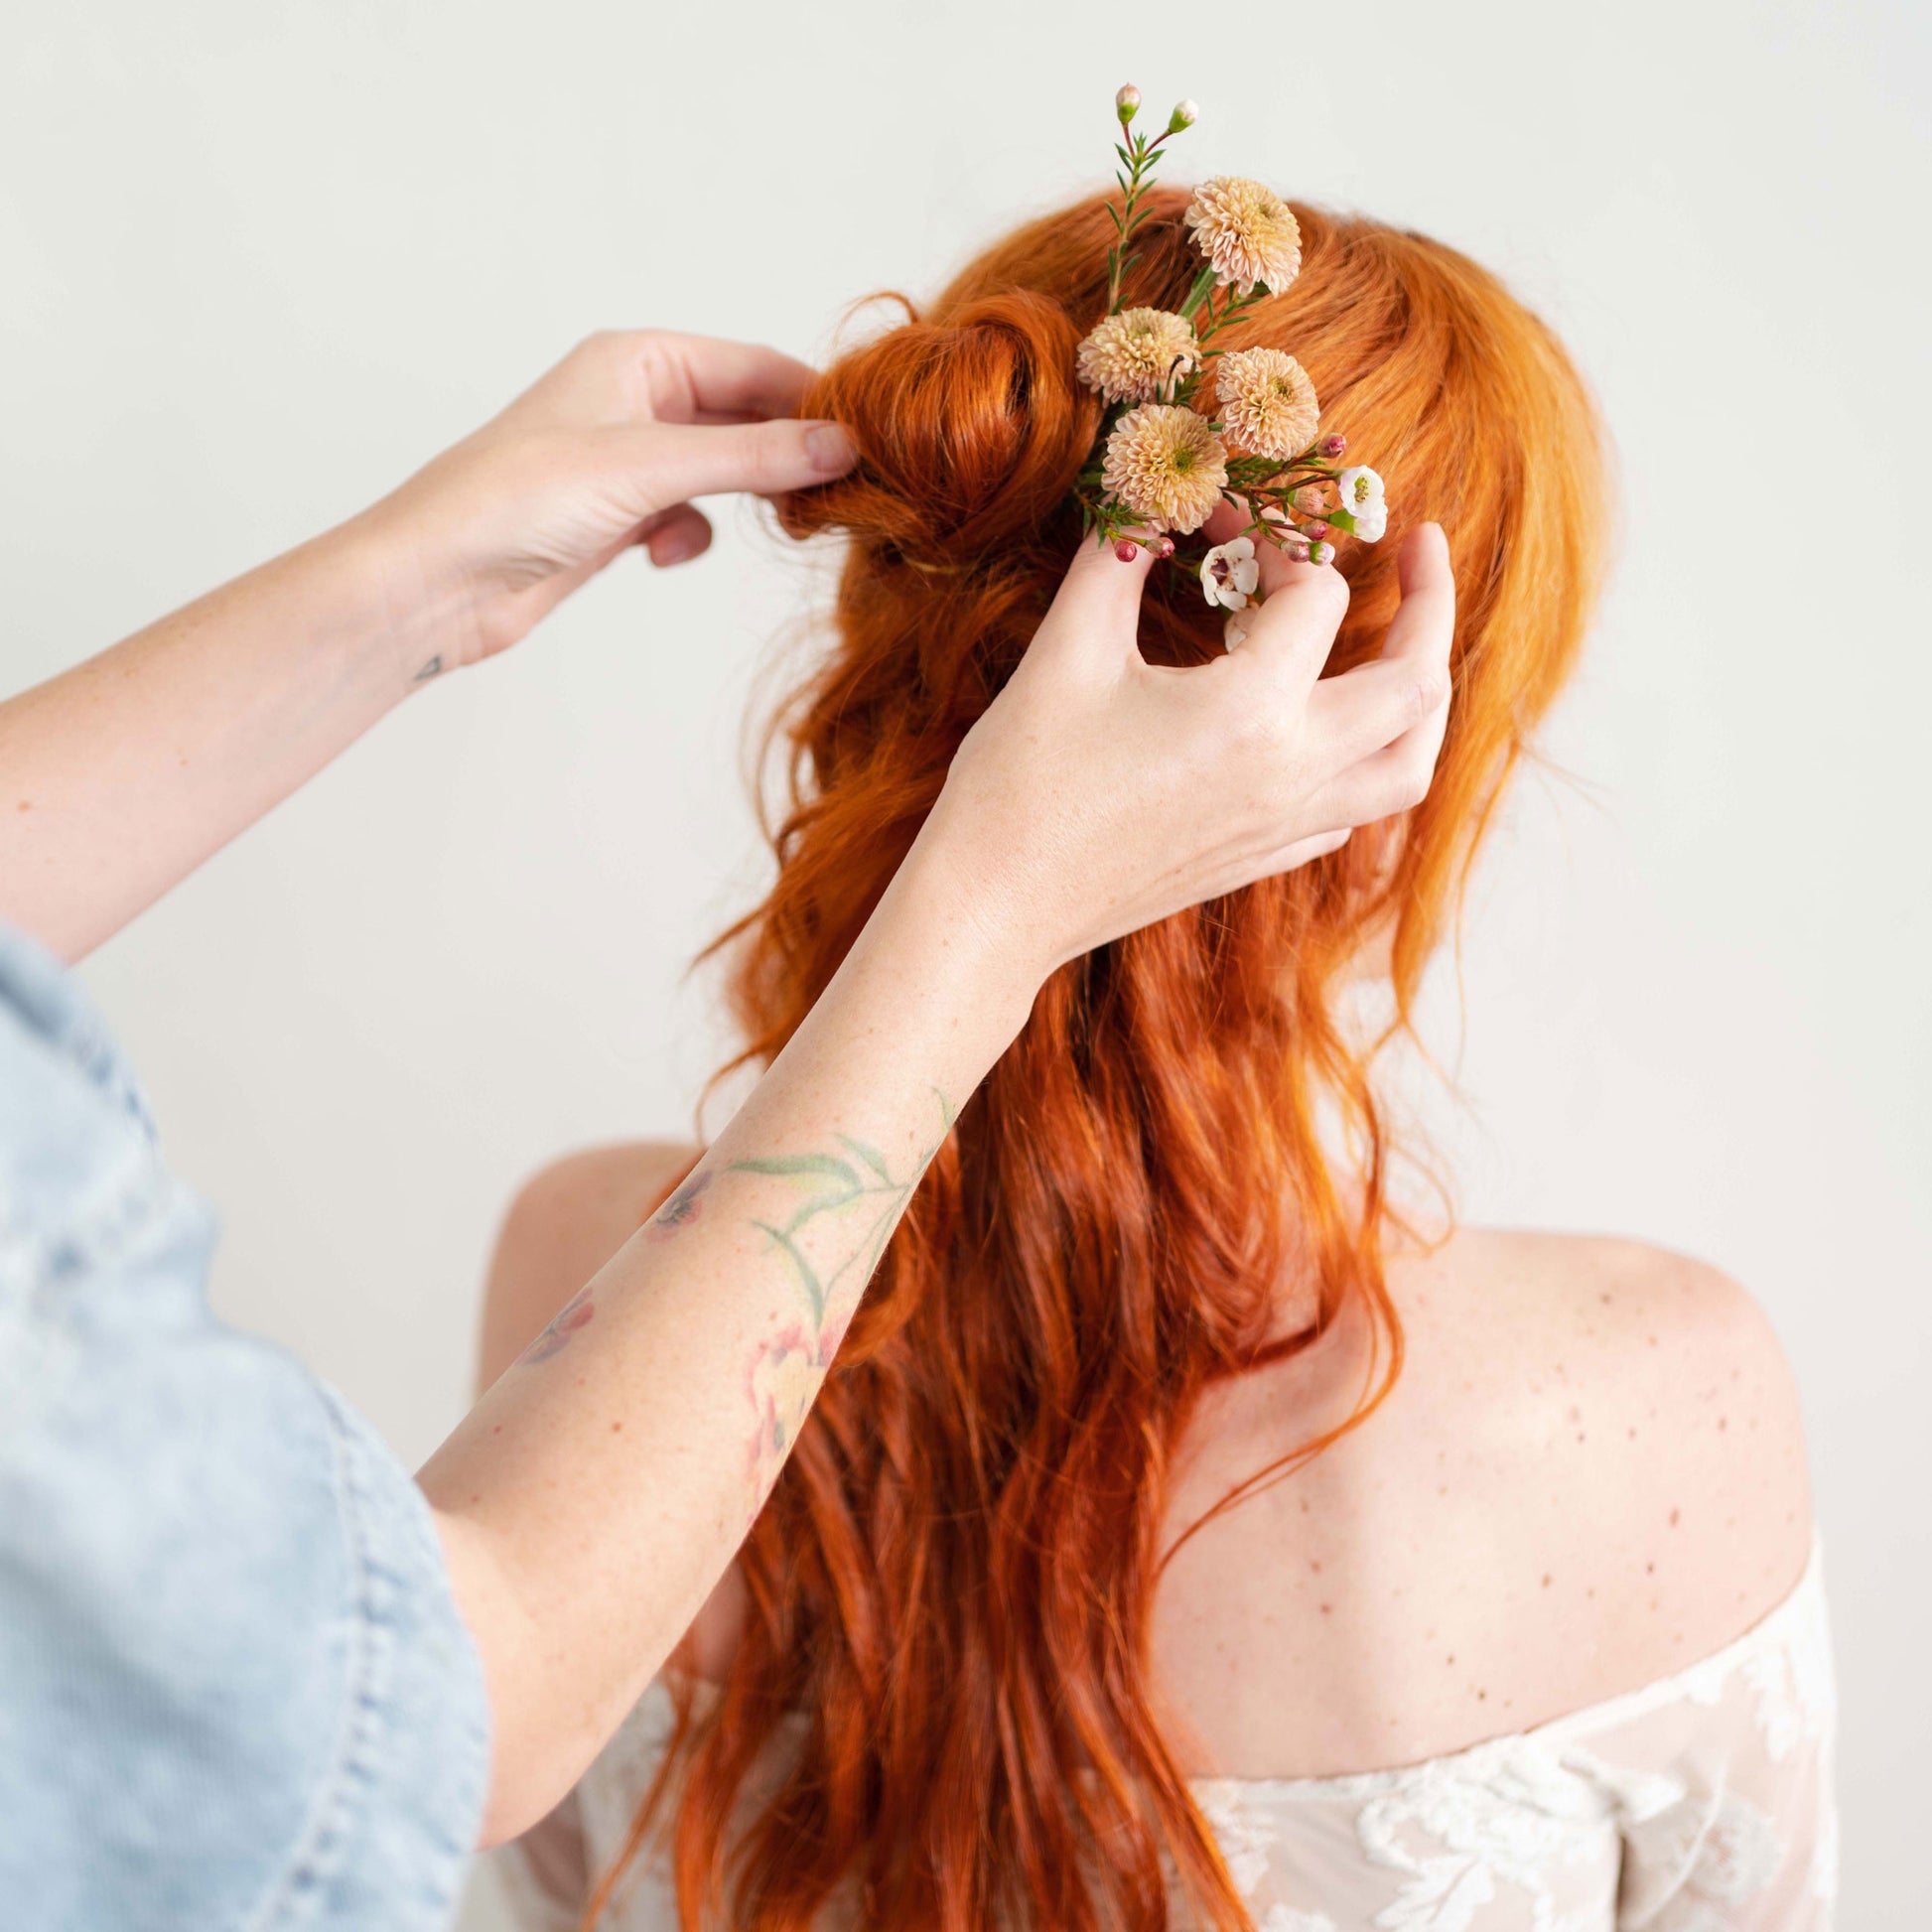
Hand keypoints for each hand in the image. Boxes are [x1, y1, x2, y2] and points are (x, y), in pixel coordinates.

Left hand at [363, 331, 857, 669]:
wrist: (437, 580)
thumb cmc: (515, 500)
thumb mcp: (650, 468)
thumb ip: (752, 457)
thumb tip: (843, 445)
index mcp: (637, 359)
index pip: (755, 365)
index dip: (815, 401)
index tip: (873, 441)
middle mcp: (633, 400)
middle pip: (744, 418)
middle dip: (786, 456)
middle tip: (840, 495)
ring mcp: (624, 461)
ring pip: (720, 472)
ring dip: (743, 499)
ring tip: (769, 525)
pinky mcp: (613, 518)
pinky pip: (685, 516)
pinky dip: (689, 536)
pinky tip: (663, 555)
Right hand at [916, 524, 1455, 982]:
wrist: (997, 905)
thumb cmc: (1022, 780)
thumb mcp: (1067, 650)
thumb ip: (1118, 559)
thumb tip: (1150, 500)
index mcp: (1251, 713)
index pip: (1317, 596)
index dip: (1274, 538)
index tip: (1221, 520)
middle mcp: (1292, 774)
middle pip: (1417, 683)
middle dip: (1429, 603)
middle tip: (1418, 545)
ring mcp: (1286, 827)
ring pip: (1410, 764)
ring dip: (1425, 697)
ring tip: (1412, 647)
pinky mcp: (1264, 860)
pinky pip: (1356, 811)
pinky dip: (1369, 759)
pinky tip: (1336, 729)